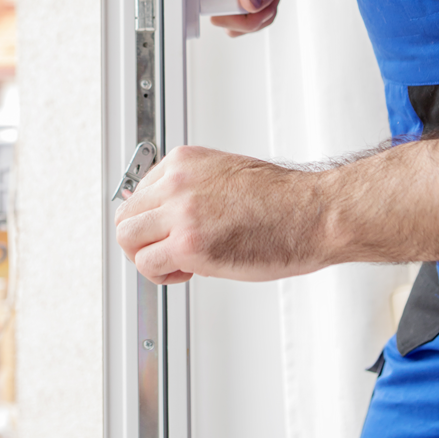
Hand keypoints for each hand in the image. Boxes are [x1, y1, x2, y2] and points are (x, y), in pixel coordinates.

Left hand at [114, 146, 333, 284]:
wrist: (312, 213)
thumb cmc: (282, 201)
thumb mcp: (226, 175)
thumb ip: (191, 189)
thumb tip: (164, 214)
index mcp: (183, 161)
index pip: (139, 192)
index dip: (153, 219)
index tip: (167, 231)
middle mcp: (176, 182)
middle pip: (126, 215)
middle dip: (141, 239)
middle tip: (165, 251)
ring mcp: (180, 212)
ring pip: (128, 239)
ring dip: (147, 258)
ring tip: (176, 263)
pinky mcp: (188, 244)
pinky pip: (148, 265)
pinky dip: (162, 276)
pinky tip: (188, 272)